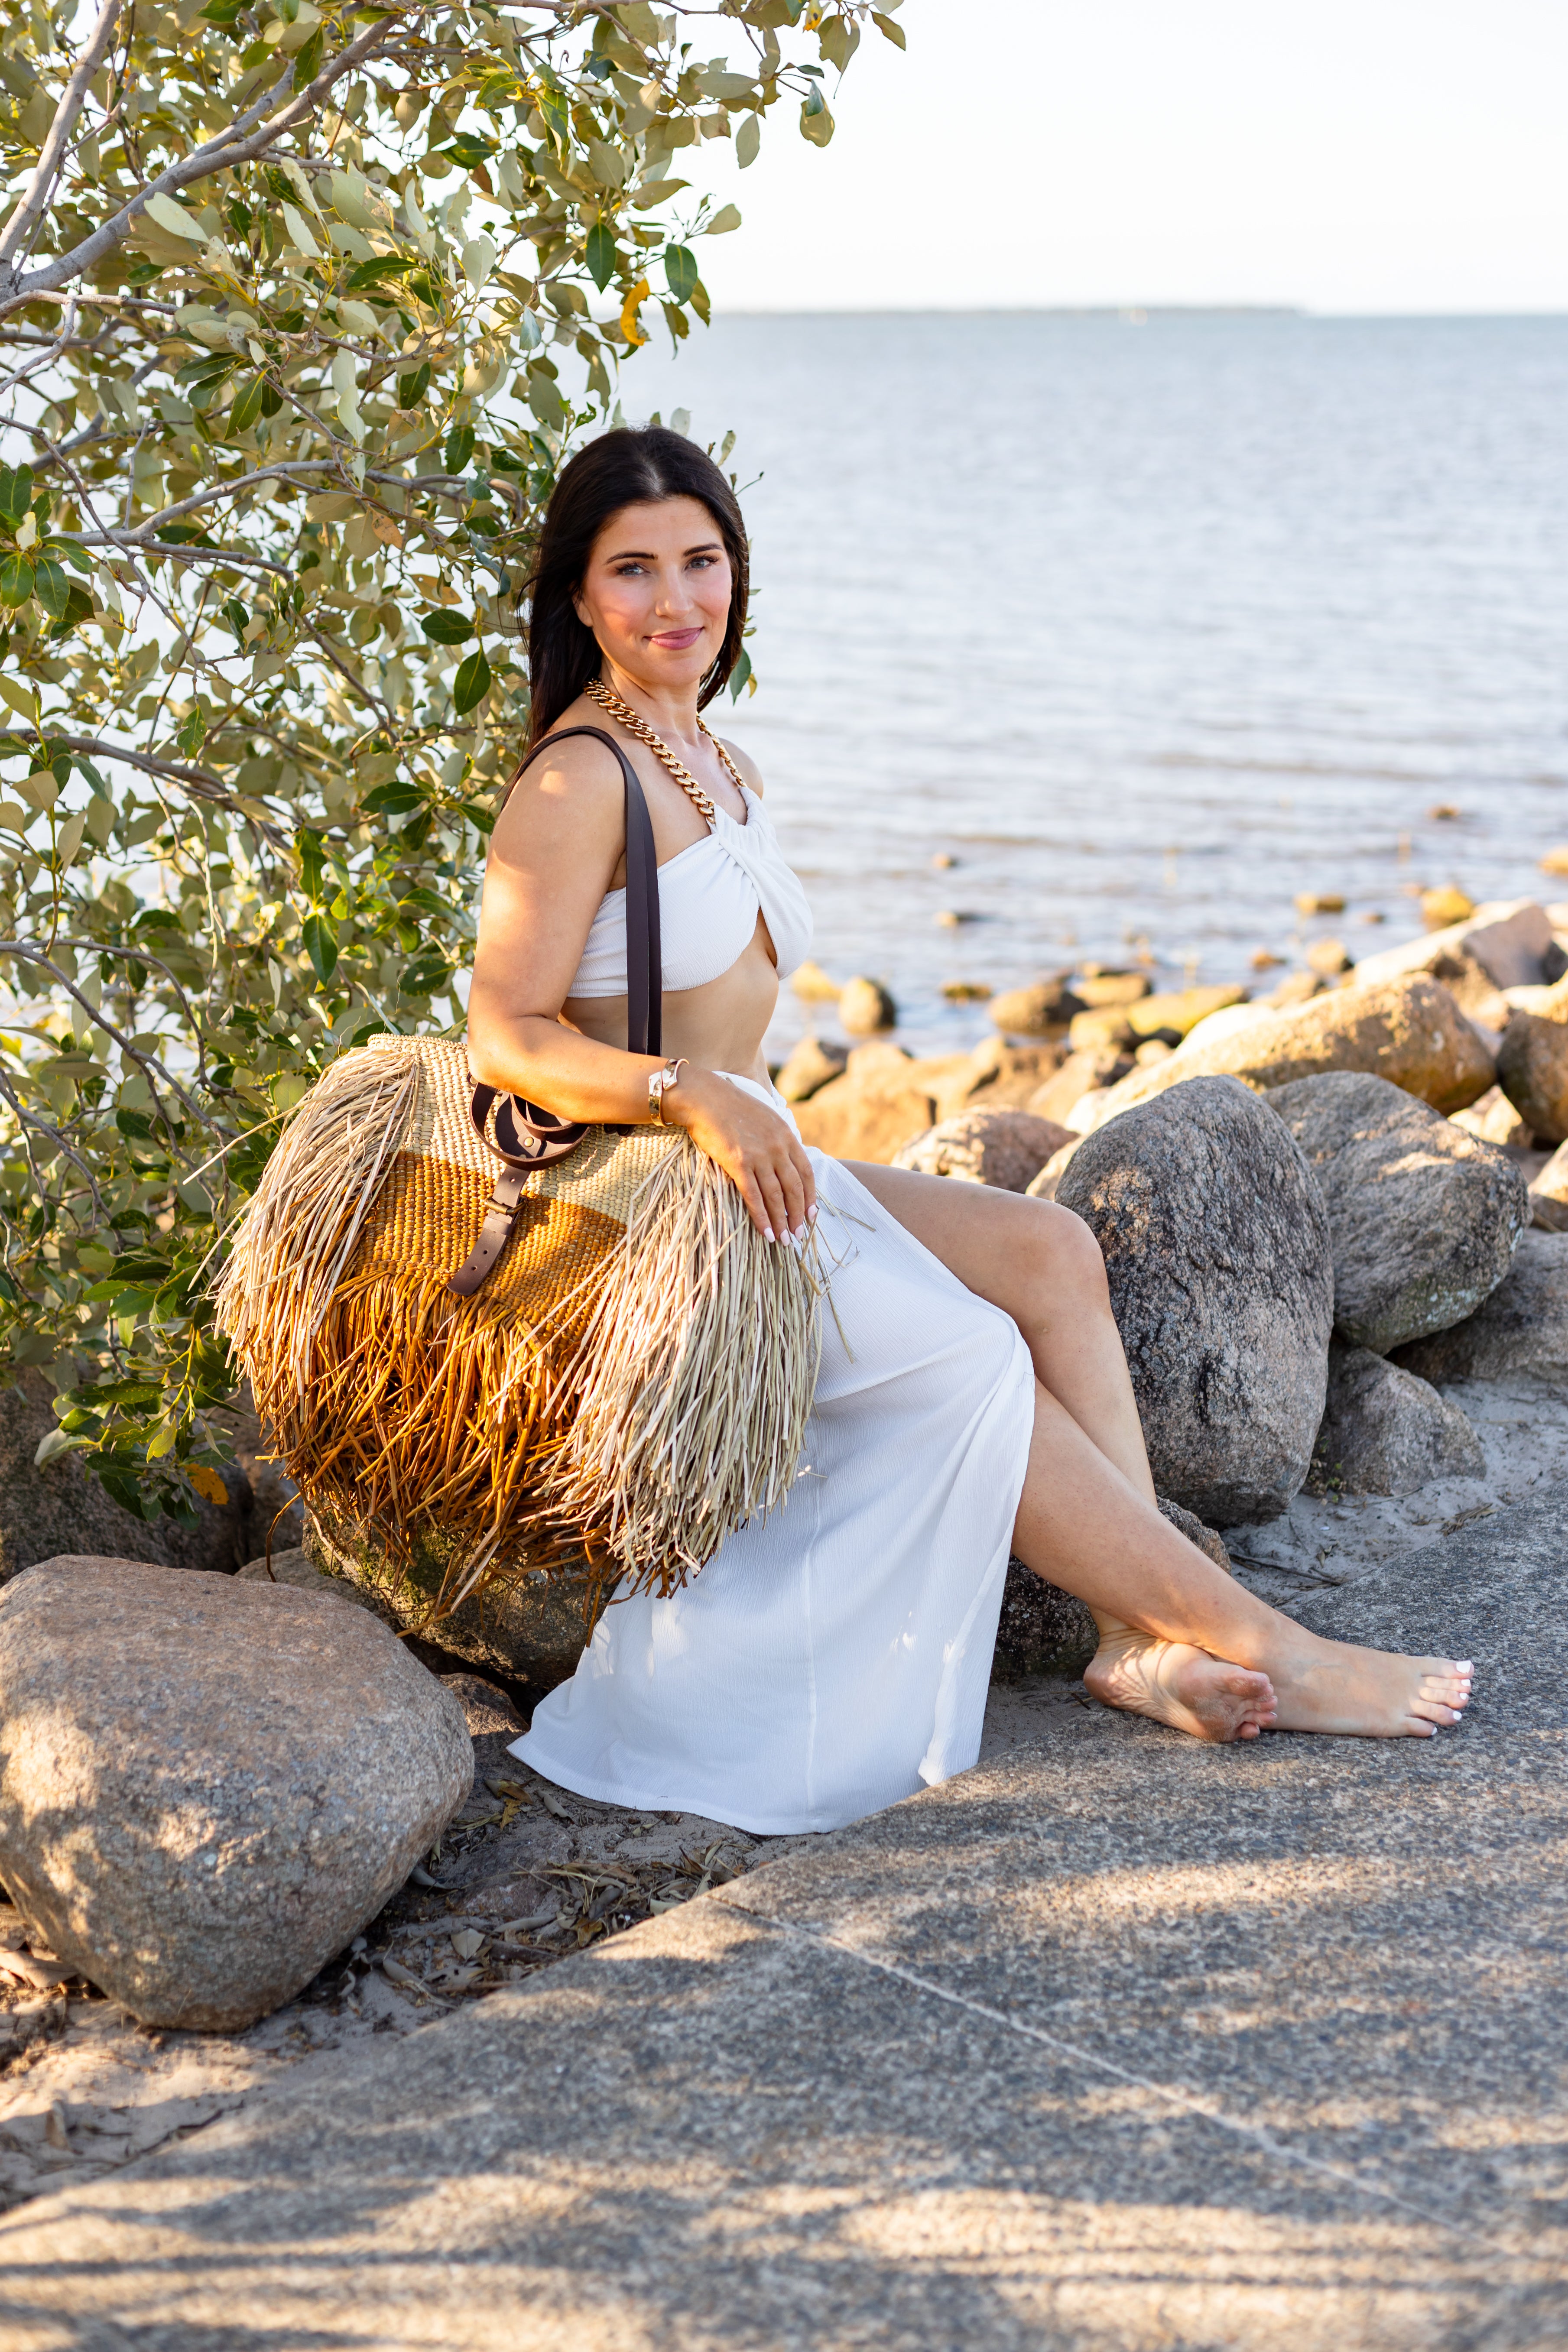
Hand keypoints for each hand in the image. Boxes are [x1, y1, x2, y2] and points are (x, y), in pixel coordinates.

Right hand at [666, 1066, 816, 1242]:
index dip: (810, 1196)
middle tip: (799, 1235)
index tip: (811, 1215)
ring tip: (784, 1240)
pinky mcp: (738, 1162)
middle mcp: (777, 1146)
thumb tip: (785, 1161)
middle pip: (795, 1188)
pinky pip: (754, 1195)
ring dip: (782, 1221)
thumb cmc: (731, 1108)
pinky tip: (766, 1231)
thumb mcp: (765, 1118)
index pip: (806, 1172)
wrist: (704, 1098)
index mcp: (787, 1135)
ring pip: (776, 1195)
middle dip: (799, 1215)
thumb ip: (778, 1139)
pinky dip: (762, 1217)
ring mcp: (759, 1154)